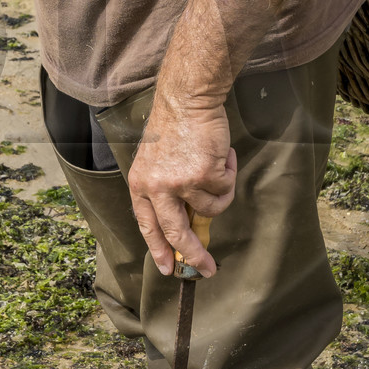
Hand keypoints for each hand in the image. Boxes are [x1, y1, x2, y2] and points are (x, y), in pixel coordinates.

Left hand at [126, 95, 234, 277]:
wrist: (187, 99)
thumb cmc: (175, 126)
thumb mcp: (157, 162)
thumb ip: (165, 191)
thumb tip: (188, 224)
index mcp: (140, 184)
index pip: (148, 226)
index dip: (158, 250)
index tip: (168, 269)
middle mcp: (156, 187)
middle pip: (176, 234)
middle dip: (193, 255)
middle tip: (206, 269)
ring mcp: (180, 182)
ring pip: (210, 209)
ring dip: (220, 192)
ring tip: (216, 166)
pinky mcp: (204, 176)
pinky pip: (225, 189)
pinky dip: (228, 172)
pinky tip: (221, 154)